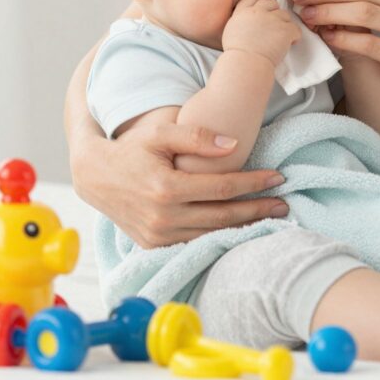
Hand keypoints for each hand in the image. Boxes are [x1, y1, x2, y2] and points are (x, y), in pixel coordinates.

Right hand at [72, 116, 287, 248]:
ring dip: (244, 227)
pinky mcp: (153, 246)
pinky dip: (220, 238)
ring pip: (211, 235)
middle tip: (284, 204)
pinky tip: (240, 231)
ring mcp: (157, 236)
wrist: (95, 175)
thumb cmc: (132, 148)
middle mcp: (162, 217)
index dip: (253, 183)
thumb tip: (234, 146)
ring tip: (271, 218)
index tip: (278, 177)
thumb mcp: (161, 133)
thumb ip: (197, 136)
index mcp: (166, 188)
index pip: (222, 188)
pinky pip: (194, 244)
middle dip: (258, 210)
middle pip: (223, 216)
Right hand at [222, 0, 300, 66]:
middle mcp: (258, 12)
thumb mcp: (231, 32)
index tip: (263, 12)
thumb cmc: (237, 55)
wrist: (245, 65)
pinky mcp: (285, 30)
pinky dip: (295, 36)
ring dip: (285, 25)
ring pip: (285, 15)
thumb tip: (247, 23)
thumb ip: (241, 22)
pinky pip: (296, 29)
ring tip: (281, 38)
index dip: (260, 3)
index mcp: (243, 12)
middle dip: (274, 12)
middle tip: (274, 27)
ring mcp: (273, 20)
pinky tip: (290, 43)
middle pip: (271, 3)